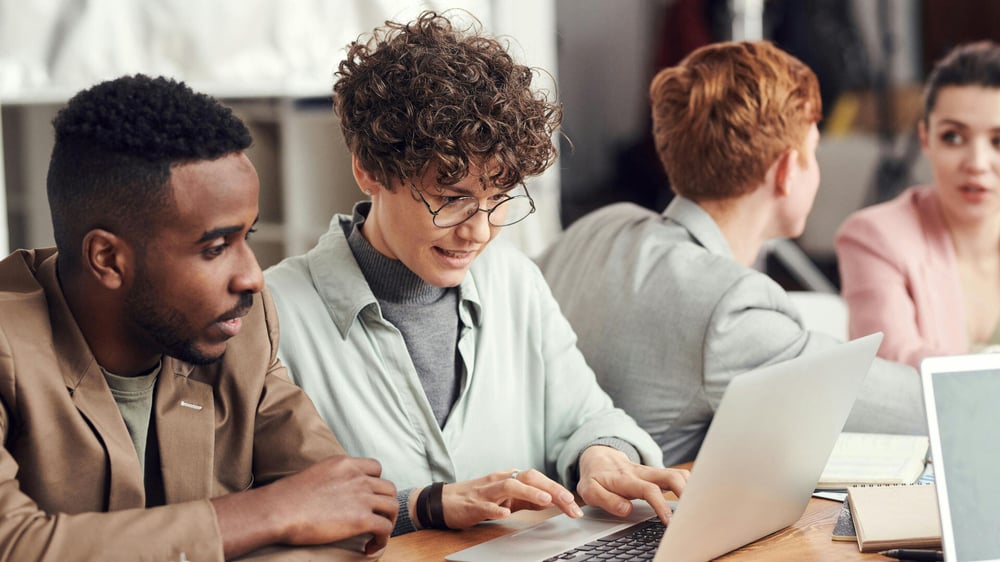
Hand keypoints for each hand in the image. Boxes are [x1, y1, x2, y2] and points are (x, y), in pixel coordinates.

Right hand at [214, 455, 396, 556]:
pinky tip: (371, 547)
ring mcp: (361, 497)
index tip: (370, 498)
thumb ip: (331, 479)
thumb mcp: (315, 475)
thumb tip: (334, 494)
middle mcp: (357, 477)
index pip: (376, 468)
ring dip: (388, 522)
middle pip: (388, 488)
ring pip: (392, 507)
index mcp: (345, 464)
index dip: (376, 484)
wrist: (279, 510)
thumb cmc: (286, 498)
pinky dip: (382, 539)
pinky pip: (385, 528)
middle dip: (385, 504)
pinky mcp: (361, 518)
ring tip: (377, 534)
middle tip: (376, 518)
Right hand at [430, 469, 583, 529]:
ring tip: (545, 500)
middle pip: (529, 478)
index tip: (574, 504)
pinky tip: (506, 514)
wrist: (444, 501)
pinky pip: (486, 505)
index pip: (538, 479)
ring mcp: (486, 491)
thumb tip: (553, 501)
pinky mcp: (473, 504)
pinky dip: (496, 508)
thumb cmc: (478, 498)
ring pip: (509, 486)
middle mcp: (500, 480)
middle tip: (568, 501)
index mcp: (511, 478)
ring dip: (529, 492)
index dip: (557, 490)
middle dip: (550, 488)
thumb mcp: (507, 498)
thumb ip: (528, 498)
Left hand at [576, 446, 688, 524]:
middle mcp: (642, 473)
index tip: (669, 521)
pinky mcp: (657, 474)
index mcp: (626, 479)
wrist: (598, 457)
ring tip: (698, 506)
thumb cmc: (595, 477)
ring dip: (691, 487)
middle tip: (693, 512)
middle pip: (671, 476)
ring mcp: (652, 472)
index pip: (649, 490)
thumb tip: (627, 509)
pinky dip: (689, 485)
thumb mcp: (590, 491)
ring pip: (677, 474)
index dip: (661, 505)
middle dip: (686, 492)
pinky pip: (677, 475)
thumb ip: (607, 500)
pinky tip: (695, 497)